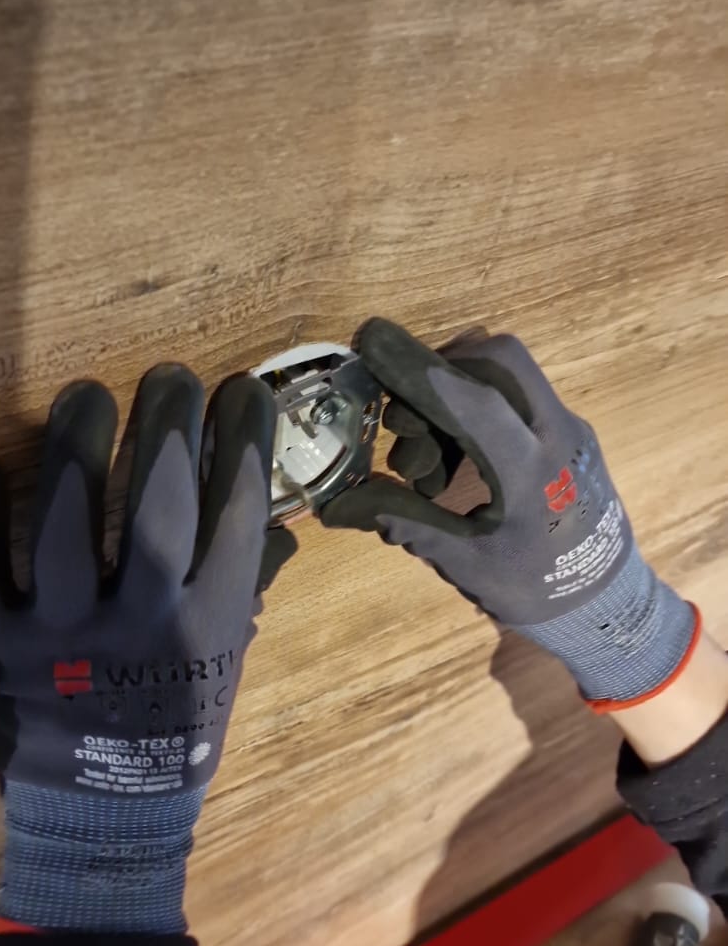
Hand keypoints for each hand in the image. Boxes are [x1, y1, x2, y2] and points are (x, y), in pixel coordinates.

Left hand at [0, 366, 293, 931]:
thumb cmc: (174, 730)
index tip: (241, 392)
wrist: (103, 819)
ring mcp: (62, 633)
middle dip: (169, 423)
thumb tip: (269, 510)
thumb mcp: (229, 662)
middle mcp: (141, 622)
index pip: (235, 509)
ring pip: (64, 519)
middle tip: (170, 377)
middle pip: (157, 501)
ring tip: (88, 394)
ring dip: (77, 444)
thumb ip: (245, 584)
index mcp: (210, 623)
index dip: (241, 439)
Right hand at [323, 320, 698, 706]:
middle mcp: (558, 434)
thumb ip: (406, 521)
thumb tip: (336, 506)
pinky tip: (454, 465)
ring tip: (424, 466)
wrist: (608, 606)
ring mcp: (570, 429)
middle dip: (441, 369)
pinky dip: (479, 412)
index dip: (419, 367)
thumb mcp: (466, 563)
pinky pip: (519, 399)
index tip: (371, 339)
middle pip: (498, 358)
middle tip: (403, 420)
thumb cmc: (536, 592)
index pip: (473, 399)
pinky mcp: (571, 433)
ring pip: (508, 374)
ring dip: (456, 394)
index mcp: (531, 471)